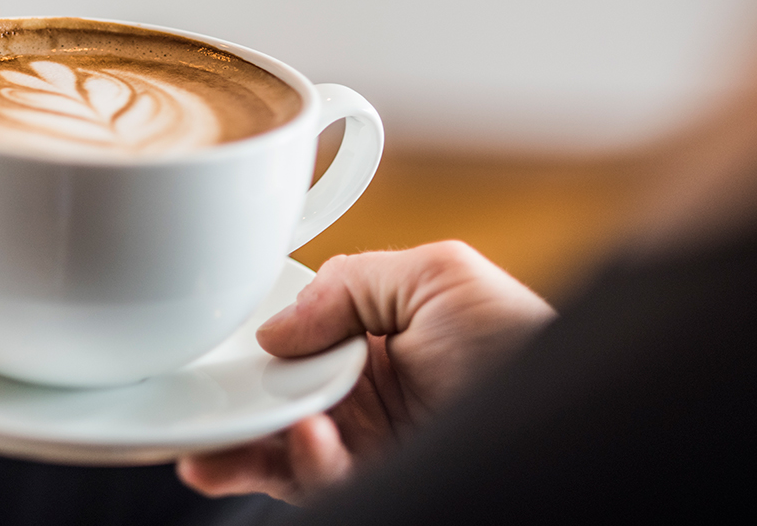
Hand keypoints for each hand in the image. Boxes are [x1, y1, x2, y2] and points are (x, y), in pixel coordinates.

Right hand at [177, 241, 555, 503]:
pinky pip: (316, 480)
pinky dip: (303, 462)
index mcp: (366, 336)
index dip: (242, 344)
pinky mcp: (369, 483)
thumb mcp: (441, 274)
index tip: (197, 345)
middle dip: (218, 406)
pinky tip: (307, 439)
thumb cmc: (522, 341)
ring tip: (206, 451)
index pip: (286, 340)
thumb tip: (276, 328)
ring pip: (276, 450)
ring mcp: (361, 446)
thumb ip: (352, 281)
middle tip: (176, 408)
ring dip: (239, 448)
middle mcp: (356, 393)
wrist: (580, 419)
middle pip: (267, 398)